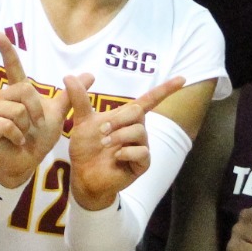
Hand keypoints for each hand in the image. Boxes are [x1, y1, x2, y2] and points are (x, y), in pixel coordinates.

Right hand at [0, 33, 66, 188]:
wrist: (26, 161)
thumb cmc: (38, 137)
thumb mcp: (57, 115)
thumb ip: (70, 95)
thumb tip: (90, 75)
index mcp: (20, 93)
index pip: (14, 67)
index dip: (7, 50)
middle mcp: (4, 98)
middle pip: (24, 90)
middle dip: (36, 110)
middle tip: (35, 124)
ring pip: (16, 109)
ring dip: (26, 126)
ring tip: (23, 135)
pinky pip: (7, 124)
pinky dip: (17, 136)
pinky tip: (16, 141)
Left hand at [66, 73, 185, 210]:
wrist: (83, 175)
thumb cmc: (86, 147)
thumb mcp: (81, 121)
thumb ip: (78, 98)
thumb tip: (69, 76)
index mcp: (126, 118)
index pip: (149, 100)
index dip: (166, 89)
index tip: (183, 79)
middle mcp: (137, 130)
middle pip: (138, 112)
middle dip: (118, 119)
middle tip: (102, 131)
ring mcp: (141, 147)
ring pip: (139, 131)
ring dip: (119, 136)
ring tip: (105, 144)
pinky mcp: (142, 164)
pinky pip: (141, 152)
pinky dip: (126, 152)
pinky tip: (116, 157)